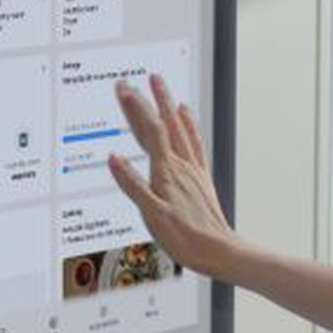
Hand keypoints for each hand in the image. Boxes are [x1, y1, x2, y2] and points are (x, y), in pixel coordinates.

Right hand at [107, 74, 238, 278]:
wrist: (218, 251)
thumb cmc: (186, 238)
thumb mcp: (152, 215)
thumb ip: (132, 185)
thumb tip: (114, 159)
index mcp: (167, 173)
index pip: (150, 132)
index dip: (136, 109)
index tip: (123, 90)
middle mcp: (181, 166)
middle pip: (162, 125)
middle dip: (147, 100)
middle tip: (133, 81)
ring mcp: (192, 170)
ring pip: (179, 129)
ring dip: (168, 105)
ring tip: (159, 85)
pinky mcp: (200, 178)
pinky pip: (194, 143)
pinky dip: (188, 126)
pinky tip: (185, 116)